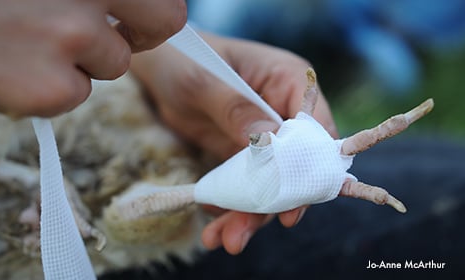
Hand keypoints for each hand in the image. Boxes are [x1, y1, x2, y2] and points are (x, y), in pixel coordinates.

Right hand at [0, 0, 185, 116]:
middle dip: (143, 33)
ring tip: (32, 48)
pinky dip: (51, 90)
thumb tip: (129, 7)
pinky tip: (16, 71)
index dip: (151, 8)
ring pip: (114, 64)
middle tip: (116, 39)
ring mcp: (71, 39)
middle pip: (164, 21)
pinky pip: (76, 94)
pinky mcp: (54, 88)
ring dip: (82, 63)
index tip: (133, 18)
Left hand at [131, 32, 336, 253]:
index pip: (314, 130)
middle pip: (293, 165)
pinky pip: (247, 184)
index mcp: (288, 83)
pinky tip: (212, 219)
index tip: (291, 207)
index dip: (309, 169)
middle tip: (239, 236)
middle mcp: (283, 113)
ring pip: (269, 182)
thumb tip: (269, 142)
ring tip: (221, 239)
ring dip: (247, 213)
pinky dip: (232, 205)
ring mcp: (265, 137)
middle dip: (269, 204)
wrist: (163, 69)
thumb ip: (238, 110)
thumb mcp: (208, 83)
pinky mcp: (244, 154)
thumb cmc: (189, 61)